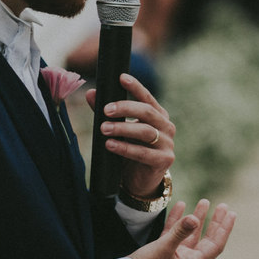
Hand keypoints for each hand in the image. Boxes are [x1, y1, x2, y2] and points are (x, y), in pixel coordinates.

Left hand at [85, 73, 174, 196]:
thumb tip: (92, 93)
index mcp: (158, 116)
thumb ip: (108, 113)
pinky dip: (125, 148)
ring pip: (145, 131)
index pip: (147, 98)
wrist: (140, 181)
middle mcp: (166, 127)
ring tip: (104, 128)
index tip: (121, 78)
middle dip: (126, 108)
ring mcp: (167, 144)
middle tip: (106, 110)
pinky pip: (144, 153)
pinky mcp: (164, 160)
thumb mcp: (120, 130)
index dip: (136, 87)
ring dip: (123, 128)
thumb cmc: (131, 150)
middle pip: (147, 112)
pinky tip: (110, 145)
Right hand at [130, 199, 235, 258]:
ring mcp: (176, 258)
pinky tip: (180, 206)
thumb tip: (195, 218)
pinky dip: (178, 221)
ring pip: (190, 235)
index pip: (215, 245)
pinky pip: (175, 235)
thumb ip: (180, 231)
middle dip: (214, 222)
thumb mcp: (164, 247)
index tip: (231, 213)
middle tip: (222, 206)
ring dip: (197, 219)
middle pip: (206, 239)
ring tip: (204, 201)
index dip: (224, 229)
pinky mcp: (163, 254)